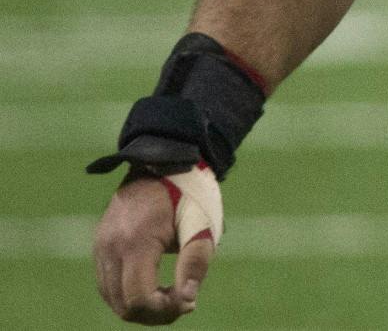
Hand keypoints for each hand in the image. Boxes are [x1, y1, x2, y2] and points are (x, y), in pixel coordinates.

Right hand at [93, 166, 220, 323]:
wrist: (163, 159)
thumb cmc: (189, 191)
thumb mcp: (202, 224)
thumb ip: (195, 262)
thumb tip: (187, 300)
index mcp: (135, 242)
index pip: (139, 298)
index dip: (164, 310)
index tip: (190, 303)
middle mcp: (110, 247)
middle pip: (122, 304)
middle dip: (154, 313)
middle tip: (184, 304)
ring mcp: (100, 246)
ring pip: (112, 298)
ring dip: (141, 306)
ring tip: (172, 296)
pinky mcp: (100, 245)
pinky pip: (108, 283)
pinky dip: (128, 294)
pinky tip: (155, 288)